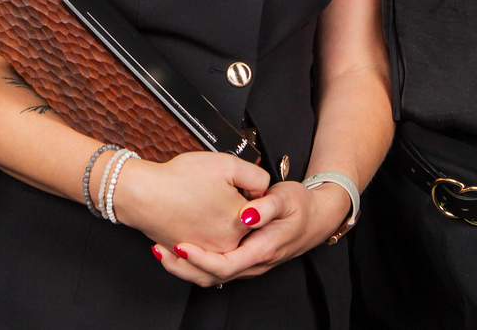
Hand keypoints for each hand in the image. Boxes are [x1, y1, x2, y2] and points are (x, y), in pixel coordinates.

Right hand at [109, 151, 268, 261]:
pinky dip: (199, 231)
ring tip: (201, 201)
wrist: (143, 194)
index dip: (246, 191)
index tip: (231, 185)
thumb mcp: (227, 164)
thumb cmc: (180, 178)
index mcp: (241, 223)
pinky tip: (190, 214)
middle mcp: (227, 244)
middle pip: (242, 225)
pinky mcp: (189, 254)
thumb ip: (255, 176)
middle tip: (213, 191)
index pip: (259, 208)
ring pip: (223, 236)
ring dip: (217, 220)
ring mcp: (207, 252)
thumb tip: (262, 191)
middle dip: (232, 207)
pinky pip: (202, 246)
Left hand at [155, 179, 351, 286]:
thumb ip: (265, 206)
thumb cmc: (300, 206)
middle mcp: (254, 263)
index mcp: (262, 250)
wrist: (316, 218)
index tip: (181, 246)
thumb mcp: (285, 198)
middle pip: (213, 276)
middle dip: (183, 267)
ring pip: (212, 276)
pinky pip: (215, 268)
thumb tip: (245, 215)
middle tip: (159, 250)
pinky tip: (179, 246)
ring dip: (185, 267)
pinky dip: (195, 261)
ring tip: (160, 250)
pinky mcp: (243, 259)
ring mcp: (248, 264)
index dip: (201, 259)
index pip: (226, 265)